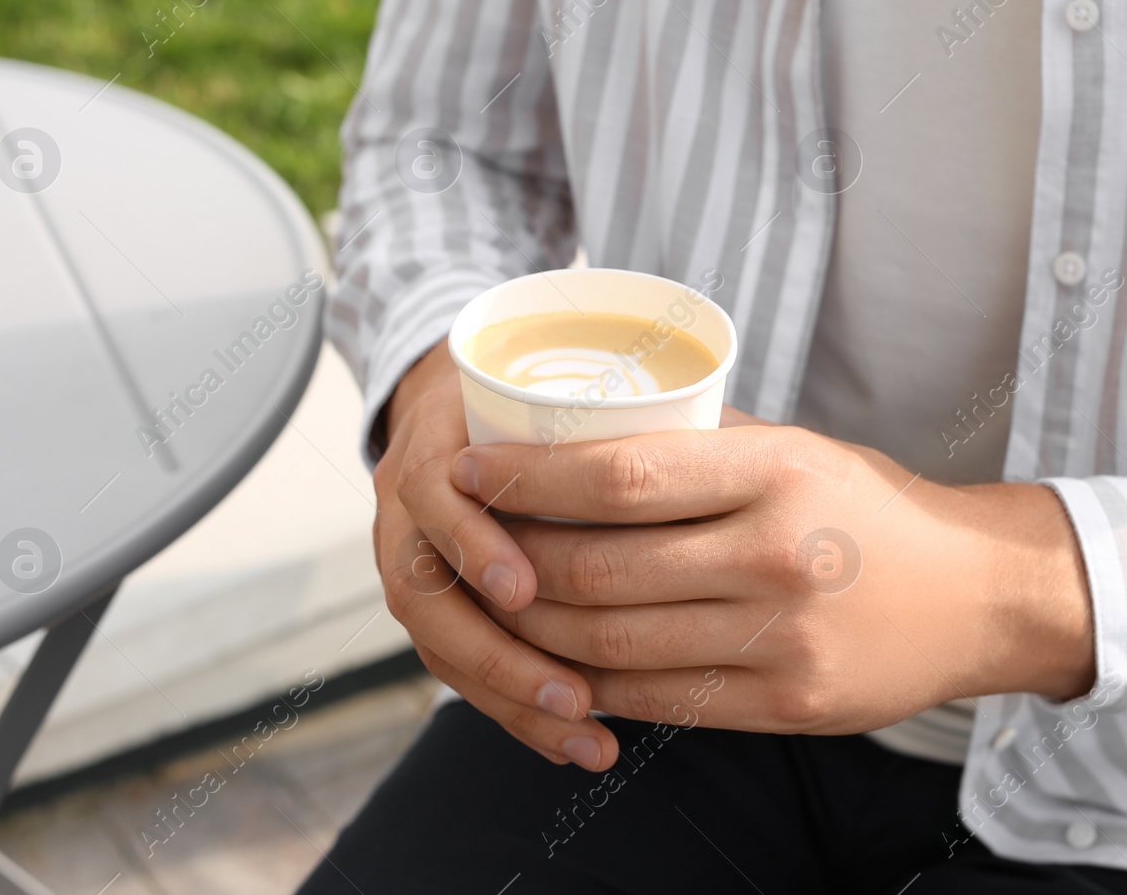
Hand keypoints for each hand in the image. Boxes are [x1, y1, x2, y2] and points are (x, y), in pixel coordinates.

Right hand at [373, 340, 618, 768]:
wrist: (459, 402)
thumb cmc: (535, 392)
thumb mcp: (563, 383)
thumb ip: (619, 412)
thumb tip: (719, 435)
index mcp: (440, 435)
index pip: (437, 491)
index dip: (474, 543)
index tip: (524, 589)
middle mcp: (409, 497)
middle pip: (424, 590)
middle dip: (498, 651)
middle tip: (572, 691)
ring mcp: (406, 550)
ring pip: (438, 640)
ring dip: (509, 693)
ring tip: (582, 726)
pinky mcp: (429, 600)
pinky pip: (455, 667)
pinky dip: (512, 711)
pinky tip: (571, 743)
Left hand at [449, 417, 1095, 733]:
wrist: (979, 595)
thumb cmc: (870, 508)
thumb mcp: (800, 448)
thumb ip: (700, 444)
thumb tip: (581, 429)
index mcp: (776, 473)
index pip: (619, 478)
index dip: (527, 479)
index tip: (469, 469)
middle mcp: (776, 556)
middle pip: (597, 570)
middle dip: (508, 561)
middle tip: (466, 544)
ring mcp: (781, 640)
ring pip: (610, 644)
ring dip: (532, 629)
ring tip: (494, 605)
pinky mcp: (787, 705)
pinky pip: (656, 699)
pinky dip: (590, 683)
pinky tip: (556, 661)